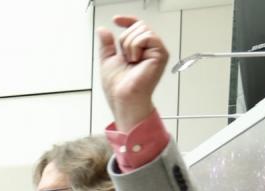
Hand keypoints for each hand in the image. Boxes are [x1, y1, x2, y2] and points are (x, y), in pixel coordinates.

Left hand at [97, 16, 168, 130]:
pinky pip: (147, 37)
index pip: (137, 27)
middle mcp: (150, 49)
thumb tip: (103, 30)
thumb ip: (106, 44)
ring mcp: (157, 51)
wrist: (122, 97)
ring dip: (129, 45)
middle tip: (125, 57)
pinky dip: (135, 47)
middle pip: (138, 25)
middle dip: (124, 39)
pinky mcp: (161, 54)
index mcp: (139, 50)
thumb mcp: (108, 60)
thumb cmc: (117, 86)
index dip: (128, 20)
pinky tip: (136, 60)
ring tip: (131, 60)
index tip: (116, 20)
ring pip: (142, 30)